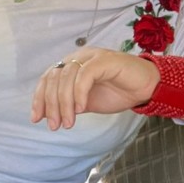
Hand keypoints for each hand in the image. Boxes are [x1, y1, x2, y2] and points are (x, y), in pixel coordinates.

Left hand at [31, 49, 159, 129]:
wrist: (146, 88)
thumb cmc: (118, 92)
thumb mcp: (86, 102)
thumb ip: (68, 104)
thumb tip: (46, 114)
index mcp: (73, 65)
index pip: (48, 78)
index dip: (39, 98)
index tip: (37, 119)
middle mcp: (79, 57)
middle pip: (54, 78)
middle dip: (51, 104)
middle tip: (55, 125)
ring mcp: (92, 57)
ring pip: (67, 77)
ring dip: (64, 103)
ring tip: (69, 122)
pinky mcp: (105, 60)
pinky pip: (85, 75)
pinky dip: (79, 93)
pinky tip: (80, 109)